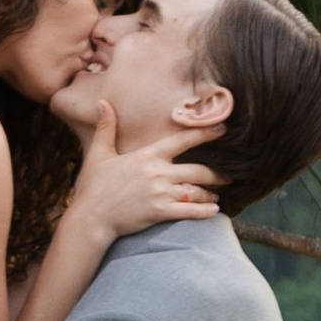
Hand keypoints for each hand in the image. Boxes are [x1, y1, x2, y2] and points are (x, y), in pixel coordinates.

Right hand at [60, 102, 219, 245]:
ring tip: (219, 194)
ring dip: (211, 193)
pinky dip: (205, 211)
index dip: (204, 134)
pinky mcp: (160, 213)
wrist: (90, 217)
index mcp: (147, 156)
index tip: (222, 129)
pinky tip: (215, 211)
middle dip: (217, 173)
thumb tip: (102, 103)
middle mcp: (158, 173)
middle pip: (198, 170)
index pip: (182, 140)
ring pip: (196, 191)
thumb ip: (106, 128)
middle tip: (231, 174)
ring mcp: (160, 193)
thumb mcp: (98, 154)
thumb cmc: (93, 187)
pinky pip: (190, 211)